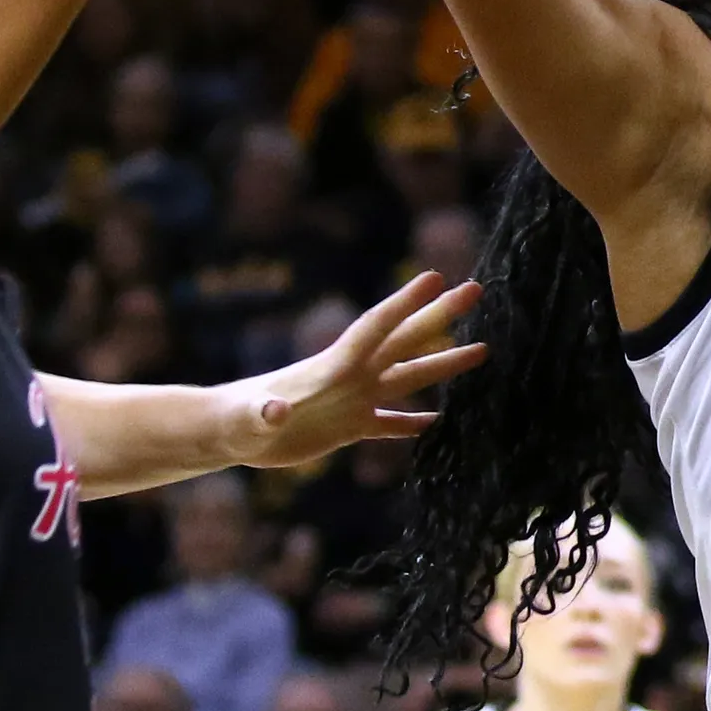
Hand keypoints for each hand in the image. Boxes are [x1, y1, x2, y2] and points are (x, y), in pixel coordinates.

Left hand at [223, 271, 486, 468]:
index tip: (437, 277)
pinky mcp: (347, 428)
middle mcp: (352, 377)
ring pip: (409, 378)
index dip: (405, 303)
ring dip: (444, 365)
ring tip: (482, 350)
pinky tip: (440, 421)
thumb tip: (276, 411)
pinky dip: (415, 422)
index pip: (377, 328)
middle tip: (476, 290)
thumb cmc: (237, 422)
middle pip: (406, 340)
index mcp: (335, 366)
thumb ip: (264, 413)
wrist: (227, 433)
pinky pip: (391, 423)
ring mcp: (353, 401)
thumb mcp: (251, 419)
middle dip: (440, 316)